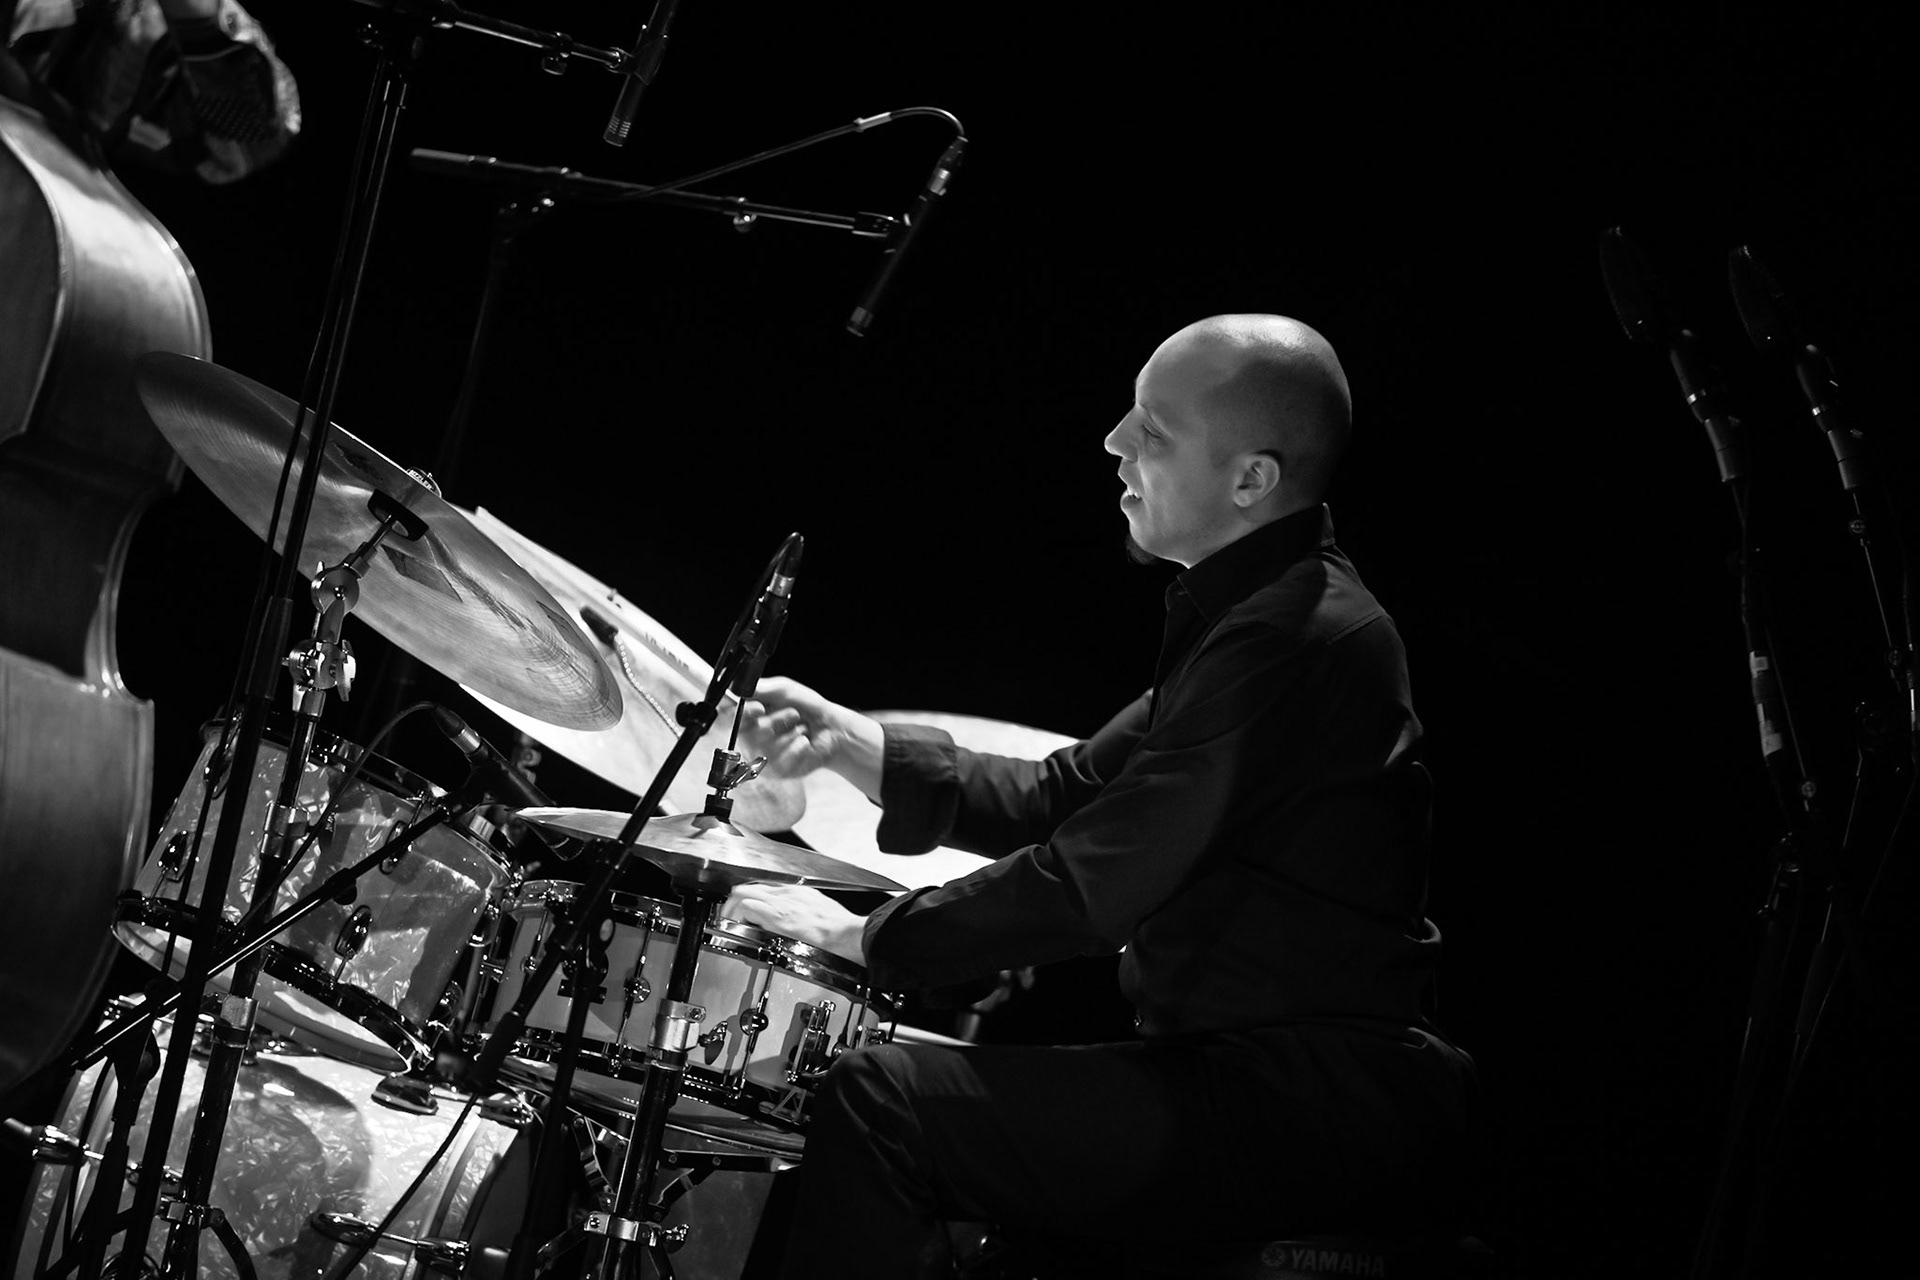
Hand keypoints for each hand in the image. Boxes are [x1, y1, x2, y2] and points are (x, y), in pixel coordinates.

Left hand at [723, 882, 867, 965]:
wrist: (844, 931)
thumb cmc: (837, 924)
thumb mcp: (818, 906)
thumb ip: (801, 908)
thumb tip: (794, 917)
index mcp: (794, 890)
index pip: (761, 886)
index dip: (748, 896)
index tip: (743, 907)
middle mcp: (784, 892)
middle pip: (747, 886)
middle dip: (733, 900)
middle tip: (729, 915)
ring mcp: (779, 903)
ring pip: (742, 893)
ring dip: (731, 907)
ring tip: (729, 921)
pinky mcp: (777, 917)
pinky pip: (748, 907)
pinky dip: (737, 915)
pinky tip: (737, 925)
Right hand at [740, 676, 883, 797]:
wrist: (832, 729)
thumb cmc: (808, 709)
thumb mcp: (786, 690)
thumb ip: (763, 689)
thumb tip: (737, 687)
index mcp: (752, 717)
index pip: (733, 717)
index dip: (742, 714)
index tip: (758, 708)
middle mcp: (753, 738)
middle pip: (749, 733)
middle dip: (776, 721)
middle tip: (793, 714)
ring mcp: (764, 756)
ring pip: (768, 747)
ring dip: (791, 733)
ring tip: (802, 729)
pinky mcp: (778, 771)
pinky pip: (783, 759)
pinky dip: (798, 746)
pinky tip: (805, 743)